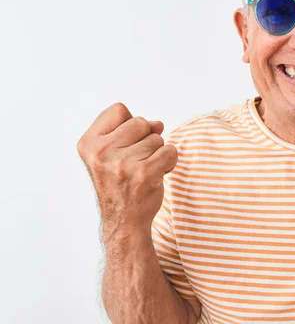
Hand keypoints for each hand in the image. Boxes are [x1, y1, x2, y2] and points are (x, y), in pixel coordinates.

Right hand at [77, 103, 177, 242]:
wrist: (124, 220)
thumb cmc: (120, 184)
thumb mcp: (110, 153)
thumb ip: (130, 131)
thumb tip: (158, 123)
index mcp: (88, 144)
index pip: (119, 109)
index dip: (129, 125)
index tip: (124, 145)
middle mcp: (101, 152)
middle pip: (141, 122)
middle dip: (145, 139)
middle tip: (135, 162)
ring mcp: (122, 163)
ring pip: (157, 138)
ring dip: (157, 153)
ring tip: (143, 171)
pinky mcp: (144, 174)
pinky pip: (170, 151)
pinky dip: (169, 162)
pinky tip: (156, 175)